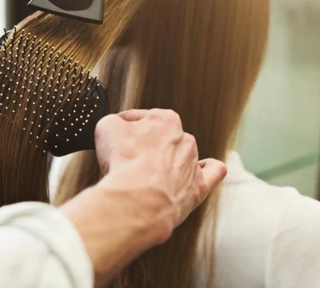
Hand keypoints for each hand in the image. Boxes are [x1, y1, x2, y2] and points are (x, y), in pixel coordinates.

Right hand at [95, 109, 226, 240]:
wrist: (138, 200)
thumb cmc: (124, 161)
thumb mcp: (106, 127)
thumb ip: (114, 121)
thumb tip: (116, 126)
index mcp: (166, 119)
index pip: (139, 119)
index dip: (121, 129)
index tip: (114, 140)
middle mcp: (185, 139)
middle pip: (159, 140)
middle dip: (143, 148)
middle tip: (125, 162)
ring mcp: (193, 164)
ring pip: (181, 157)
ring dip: (165, 164)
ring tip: (145, 179)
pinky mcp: (197, 188)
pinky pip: (213, 173)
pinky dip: (208, 171)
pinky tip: (201, 170)